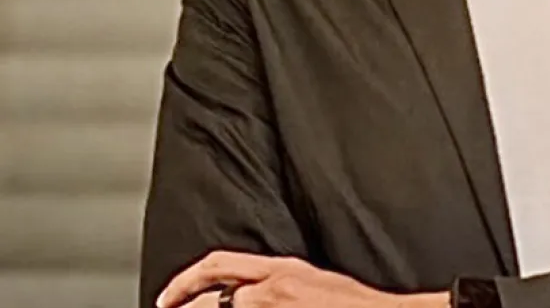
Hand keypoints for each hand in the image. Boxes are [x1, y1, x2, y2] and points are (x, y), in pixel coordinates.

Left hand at [155, 251, 448, 307]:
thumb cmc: (358, 305)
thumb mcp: (318, 281)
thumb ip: (283, 283)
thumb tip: (253, 294)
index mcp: (284, 271)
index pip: (221, 266)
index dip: (187, 282)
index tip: (171, 297)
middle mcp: (274, 289)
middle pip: (212, 294)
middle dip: (180, 301)